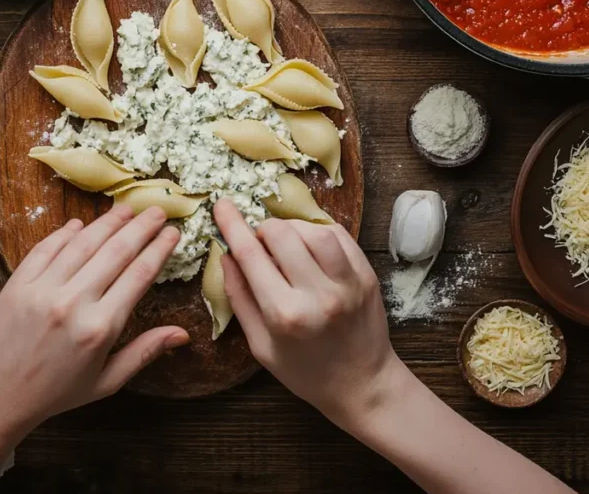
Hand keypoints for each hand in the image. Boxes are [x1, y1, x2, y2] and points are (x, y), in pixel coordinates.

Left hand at [0, 205, 188, 442]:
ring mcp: (42, 290)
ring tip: (126, 209)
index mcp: (100, 328)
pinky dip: (65, 233)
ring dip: (107, 222)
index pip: (139, 275)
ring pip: (82, 244)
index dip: (159, 249)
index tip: (172, 232)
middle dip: (140, 227)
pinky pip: (47, 249)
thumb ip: (145, 352)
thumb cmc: (57, 392)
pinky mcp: (17, 284)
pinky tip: (81, 224)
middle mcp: (72, 304)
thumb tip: (183, 334)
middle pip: (115, 251)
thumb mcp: (107, 381)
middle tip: (156, 210)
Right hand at [213, 199, 400, 429]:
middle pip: (282, 234)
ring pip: (313, 230)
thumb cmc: (305, 372)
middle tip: (259, 240)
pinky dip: (318, 232)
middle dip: (263, 228)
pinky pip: (339, 236)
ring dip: (292, 228)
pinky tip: (310, 245)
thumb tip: (225, 255)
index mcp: (284, 314)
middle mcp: (317, 294)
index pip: (251, 254)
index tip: (222, 204)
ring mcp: (347, 283)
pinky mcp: (367, 276)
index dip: (232, 224)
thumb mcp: (261, 346)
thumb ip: (240, 298)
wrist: (363, 385)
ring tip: (285, 242)